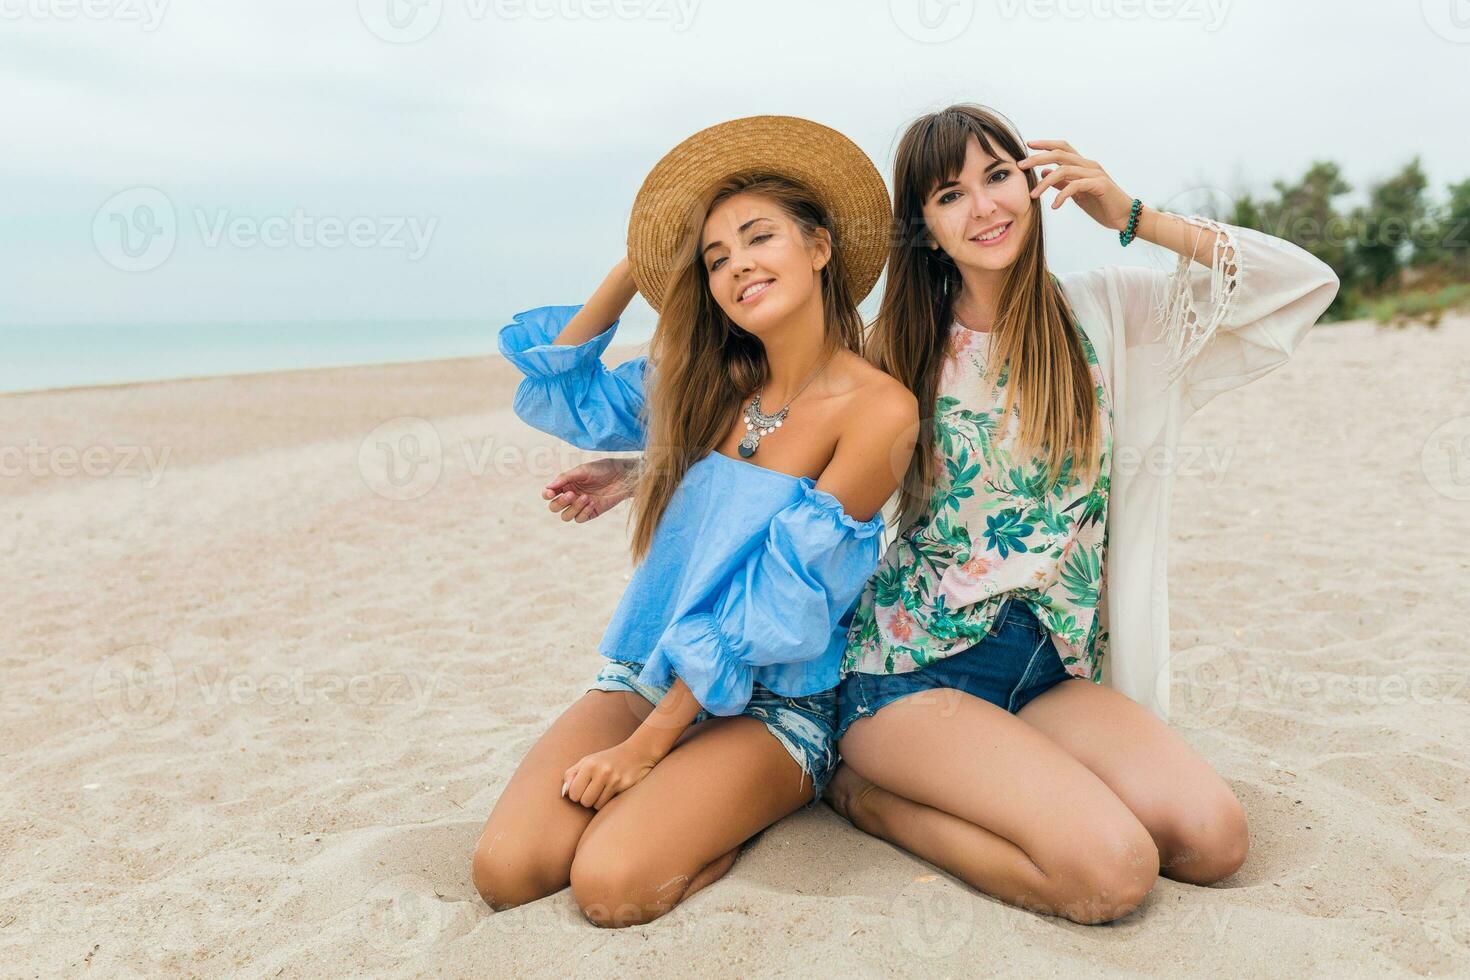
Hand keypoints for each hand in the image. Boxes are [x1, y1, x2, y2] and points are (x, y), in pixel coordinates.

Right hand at [543, 457, 637, 522]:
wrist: (623, 476)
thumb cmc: (603, 469)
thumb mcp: (582, 470)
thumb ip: (565, 478)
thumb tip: (548, 487)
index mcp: (566, 484)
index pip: (549, 494)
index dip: (546, 495)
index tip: (551, 492)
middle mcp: (571, 496)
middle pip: (554, 507)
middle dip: (560, 502)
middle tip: (571, 494)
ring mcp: (580, 506)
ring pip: (566, 516)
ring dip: (573, 508)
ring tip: (585, 497)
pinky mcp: (591, 512)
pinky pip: (580, 519)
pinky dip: (583, 512)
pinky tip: (592, 502)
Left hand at [562, 739, 659, 809]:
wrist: (636, 753)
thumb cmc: (606, 760)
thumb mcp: (586, 762)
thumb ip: (571, 775)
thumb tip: (563, 793)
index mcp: (589, 764)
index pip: (573, 793)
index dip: (575, 794)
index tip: (581, 789)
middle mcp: (602, 771)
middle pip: (585, 801)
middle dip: (586, 799)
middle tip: (592, 791)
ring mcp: (614, 779)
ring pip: (596, 805)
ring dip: (597, 801)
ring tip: (602, 790)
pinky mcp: (625, 786)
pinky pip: (608, 804)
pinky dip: (607, 801)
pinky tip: (611, 791)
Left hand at [1018, 140, 1136, 231]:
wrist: (1124, 217)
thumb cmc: (1101, 205)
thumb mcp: (1077, 193)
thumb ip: (1062, 182)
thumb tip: (1044, 172)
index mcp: (1082, 164)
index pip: (1062, 148)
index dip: (1045, 144)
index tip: (1028, 145)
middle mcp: (1088, 165)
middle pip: (1060, 154)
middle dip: (1038, 158)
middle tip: (1020, 166)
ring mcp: (1095, 173)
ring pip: (1064, 170)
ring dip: (1045, 182)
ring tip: (1033, 195)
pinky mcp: (1100, 185)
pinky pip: (1076, 186)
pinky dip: (1062, 195)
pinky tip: (1055, 206)